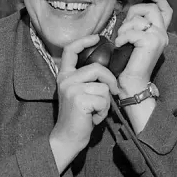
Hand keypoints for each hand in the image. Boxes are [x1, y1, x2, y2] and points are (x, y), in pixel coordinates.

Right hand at [49, 35, 119, 171]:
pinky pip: (103, 99)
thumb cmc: (78, 118)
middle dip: (110, 82)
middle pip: (98, 68)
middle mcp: (66, 79)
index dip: (85, 41)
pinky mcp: (79, 99)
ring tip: (95, 111)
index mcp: (64, 76)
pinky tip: (94, 118)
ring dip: (105, 102)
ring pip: (103, 87)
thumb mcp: (80, 94)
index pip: (71, 50)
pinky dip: (103, 111)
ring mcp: (71, 89)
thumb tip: (106, 71)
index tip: (97, 37)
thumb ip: (87, 80)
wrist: (67, 138)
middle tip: (112, 94)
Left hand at [114, 0, 171, 93]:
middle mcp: (163, 34)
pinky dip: (122, 37)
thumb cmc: (129, 63)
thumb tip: (131, 11)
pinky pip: (132, 30)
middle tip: (125, 26)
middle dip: (133, 12)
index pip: (166, 10)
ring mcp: (159, 37)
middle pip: (151, 9)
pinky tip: (120, 45)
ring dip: (125, 27)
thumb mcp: (135, 40)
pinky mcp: (151, 41)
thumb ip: (138, 26)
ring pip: (140, 18)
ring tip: (122, 40)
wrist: (133, 82)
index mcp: (160, 33)